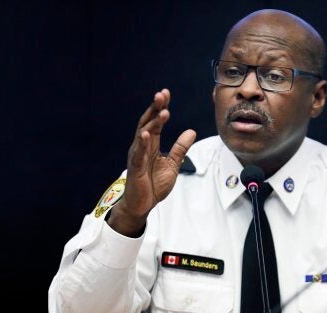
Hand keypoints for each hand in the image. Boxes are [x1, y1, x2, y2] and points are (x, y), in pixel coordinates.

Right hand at [108, 89, 195, 235]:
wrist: (143, 204)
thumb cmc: (154, 184)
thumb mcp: (173, 164)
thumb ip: (180, 148)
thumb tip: (191, 131)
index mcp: (151, 144)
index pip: (156, 122)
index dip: (161, 108)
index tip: (166, 94)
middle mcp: (142, 146)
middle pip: (148, 122)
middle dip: (155, 108)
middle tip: (162, 94)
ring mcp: (137, 156)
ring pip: (143, 134)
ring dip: (152, 121)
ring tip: (162, 110)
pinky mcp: (135, 168)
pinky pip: (138, 153)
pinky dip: (141, 142)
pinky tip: (146, 132)